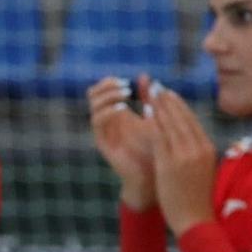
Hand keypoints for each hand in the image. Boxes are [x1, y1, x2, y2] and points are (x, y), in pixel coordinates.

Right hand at [87, 75, 156, 210]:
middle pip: (93, 94)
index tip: (129, 80)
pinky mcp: (103, 142)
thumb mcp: (155, 117)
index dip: (111, 82)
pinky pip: (97, 122)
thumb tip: (145, 75)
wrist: (155, 176)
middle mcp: (107, 120)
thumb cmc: (158, 147)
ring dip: (108, 97)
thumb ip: (148, 98)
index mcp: (117, 113)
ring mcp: (104, 131)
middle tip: (126, 86)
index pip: (102, 89)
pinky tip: (124, 108)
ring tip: (126, 95)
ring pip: (93, 106)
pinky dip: (108, 111)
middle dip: (108, 86)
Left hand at [144, 84, 218, 235]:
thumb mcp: (200, 170)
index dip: (179, 105)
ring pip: (171, 123)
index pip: (192, 120)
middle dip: (168, 100)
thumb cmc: (195, 198)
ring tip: (150, 92)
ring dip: (159, 105)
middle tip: (157, 86)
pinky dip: (153, 121)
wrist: (194, 219)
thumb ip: (195, 152)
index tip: (169, 94)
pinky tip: (145, 111)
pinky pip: (160, 136)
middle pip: (182, 117)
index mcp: (207, 148)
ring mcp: (185, 154)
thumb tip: (189, 139)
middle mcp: (198, 147)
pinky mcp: (170, 163)